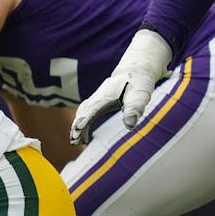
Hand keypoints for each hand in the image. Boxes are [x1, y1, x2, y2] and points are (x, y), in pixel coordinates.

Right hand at [69, 29, 171, 144]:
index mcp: (106, 95)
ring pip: (82, 114)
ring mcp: (95, 100)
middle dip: (77, 125)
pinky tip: (83, 138)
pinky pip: (86, 116)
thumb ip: (135, 108)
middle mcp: (97, 97)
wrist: (133, 73)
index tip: (78, 128)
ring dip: (77, 127)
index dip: (84, 118)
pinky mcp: (97, 105)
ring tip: (76, 143)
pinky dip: (82, 126)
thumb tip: (130, 126)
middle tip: (74, 140)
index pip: (92, 108)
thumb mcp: (140, 95)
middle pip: (83, 112)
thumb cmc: (138, 84)